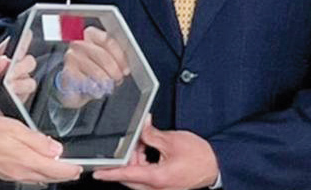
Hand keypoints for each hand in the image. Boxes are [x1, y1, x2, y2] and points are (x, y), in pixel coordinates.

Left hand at [0, 39, 35, 116]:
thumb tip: (3, 61)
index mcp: (5, 54)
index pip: (20, 42)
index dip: (25, 39)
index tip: (24, 39)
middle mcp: (15, 67)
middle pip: (29, 62)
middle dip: (21, 66)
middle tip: (11, 71)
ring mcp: (19, 83)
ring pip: (30, 82)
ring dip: (20, 84)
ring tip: (9, 87)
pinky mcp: (20, 99)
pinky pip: (26, 98)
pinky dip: (19, 98)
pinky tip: (10, 98)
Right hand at [0, 115, 81, 183]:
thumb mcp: (14, 127)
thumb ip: (37, 140)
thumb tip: (56, 149)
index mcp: (25, 160)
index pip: (56, 170)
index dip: (71, 169)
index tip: (81, 167)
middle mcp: (20, 171)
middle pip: (49, 177)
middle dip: (64, 174)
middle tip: (75, 169)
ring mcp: (11, 174)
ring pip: (38, 178)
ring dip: (51, 174)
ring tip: (60, 167)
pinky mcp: (4, 173)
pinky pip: (27, 176)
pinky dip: (38, 172)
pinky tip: (37, 164)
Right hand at [59, 26, 129, 107]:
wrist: (72, 87)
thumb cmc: (90, 71)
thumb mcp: (104, 61)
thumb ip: (115, 58)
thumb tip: (125, 66)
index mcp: (90, 35)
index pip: (107, 40)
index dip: (119, 56)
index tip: (125, 69)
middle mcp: (78, 43)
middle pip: (102, 55)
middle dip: (114, 71)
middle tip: (118, 79)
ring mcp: (71, 58)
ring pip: (96, 71)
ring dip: (106, 82)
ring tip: (107, 87)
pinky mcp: (67, 73)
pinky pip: (87, 82)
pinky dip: (95, 89)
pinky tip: (96, 90)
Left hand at [93, 121, 218, 189]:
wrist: (215, 165)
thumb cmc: (198, 156)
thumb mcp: (171, 140)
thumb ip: (150, 135)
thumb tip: (139, 127)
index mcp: (157, 178)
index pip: (127, 175)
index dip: (109, 172)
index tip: (95, 172)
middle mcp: (156, 187)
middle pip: (130, 176)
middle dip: (126, 159)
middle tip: (131, 142)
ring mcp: (160, 189)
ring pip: (137, 176)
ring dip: (136, 160)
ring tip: (145, 143)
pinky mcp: (163, 186)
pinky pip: (146, 177)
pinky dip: (143, 164)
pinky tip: (149, 151)